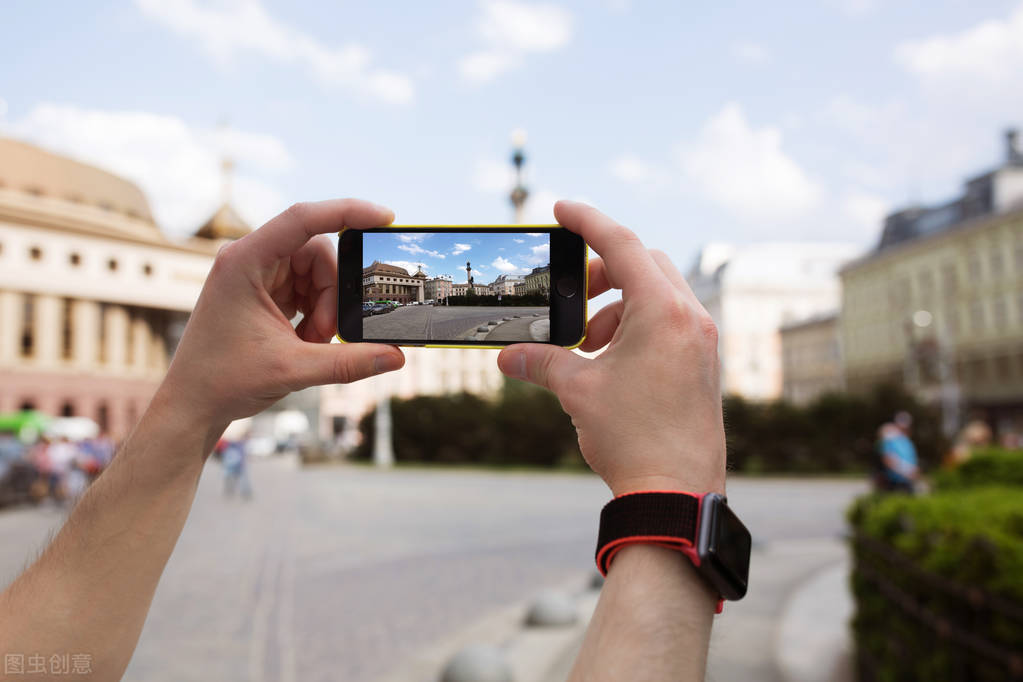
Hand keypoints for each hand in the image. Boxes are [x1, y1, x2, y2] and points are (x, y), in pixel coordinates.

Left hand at [160, 199, 405, 436]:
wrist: (192, 404)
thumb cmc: (224, 381)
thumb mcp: (293, 370)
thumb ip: (348, 362)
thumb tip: (396, 358)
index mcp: (245, 261)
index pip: (304, 219)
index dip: (348, 212)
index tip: (385, 217)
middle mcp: (249, 259)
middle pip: (317, 252)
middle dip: (332, 292)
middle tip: (324, 334)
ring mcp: (256, 274)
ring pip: (316, 272)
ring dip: (324, 307)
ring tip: (308, 343)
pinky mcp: (263, 291)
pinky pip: (306, 287)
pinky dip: (315, 313)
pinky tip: (303, 340)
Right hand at [497, 201, 724, 495]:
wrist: (676, 494)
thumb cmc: (633, 438)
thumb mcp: (578, 391)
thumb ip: (541, 362)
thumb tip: (507, 357)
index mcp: (663, 311)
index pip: (622, 245)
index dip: (588, 221)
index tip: (562, 208)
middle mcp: (690, 318)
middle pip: (644, 264)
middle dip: (603, 273)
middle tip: (572, 297)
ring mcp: (701, 342)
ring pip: (657, 295)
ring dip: (617, 307)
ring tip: (589, 347)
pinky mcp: (702, 364)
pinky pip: (668, 323)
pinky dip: (636, 328)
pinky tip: (611, 365)